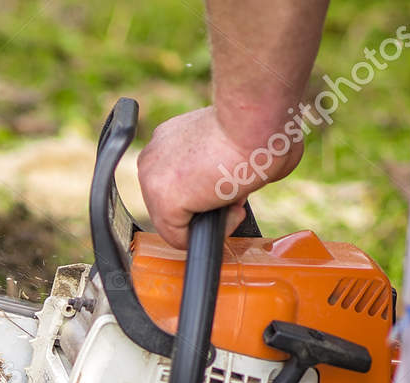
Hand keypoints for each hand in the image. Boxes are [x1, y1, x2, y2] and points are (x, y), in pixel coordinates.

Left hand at [136, 106, 304, 248]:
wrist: (254, 117)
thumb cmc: (257, 123)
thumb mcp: (231, 142)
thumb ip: (220, 165)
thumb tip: (238, 187)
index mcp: (168, 141)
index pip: (178, 183)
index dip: (209, 190)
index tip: (232, 183)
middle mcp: (153, 158)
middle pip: (175, 204)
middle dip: (209, 205)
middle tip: (237, 192)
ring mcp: (153, 180)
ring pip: (176, 223)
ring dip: (211, 218)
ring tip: (237, 198)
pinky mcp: (164, 201)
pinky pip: (181, 238)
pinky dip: (212, 231)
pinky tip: (234, 209)